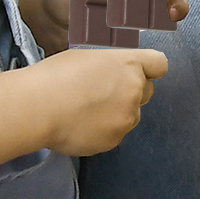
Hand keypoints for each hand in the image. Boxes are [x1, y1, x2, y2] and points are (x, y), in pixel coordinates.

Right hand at [27, 45, 169, 156]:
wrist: (39, 107)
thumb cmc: (57, 75)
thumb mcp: (89, 58)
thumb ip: (112, 67)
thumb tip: (114, 75)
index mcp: (129, 65)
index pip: (159, 64)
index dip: (150, 69)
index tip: (141, 73)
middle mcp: (134, 90)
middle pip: (147, 92)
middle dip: (132, 92)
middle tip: (104, 93)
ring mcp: (126, 118)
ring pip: (130, 116)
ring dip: (117, 114)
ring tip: (87, 111)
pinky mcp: (114, 140)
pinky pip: (115, 134)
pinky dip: (103, 132)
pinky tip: (81, 125)